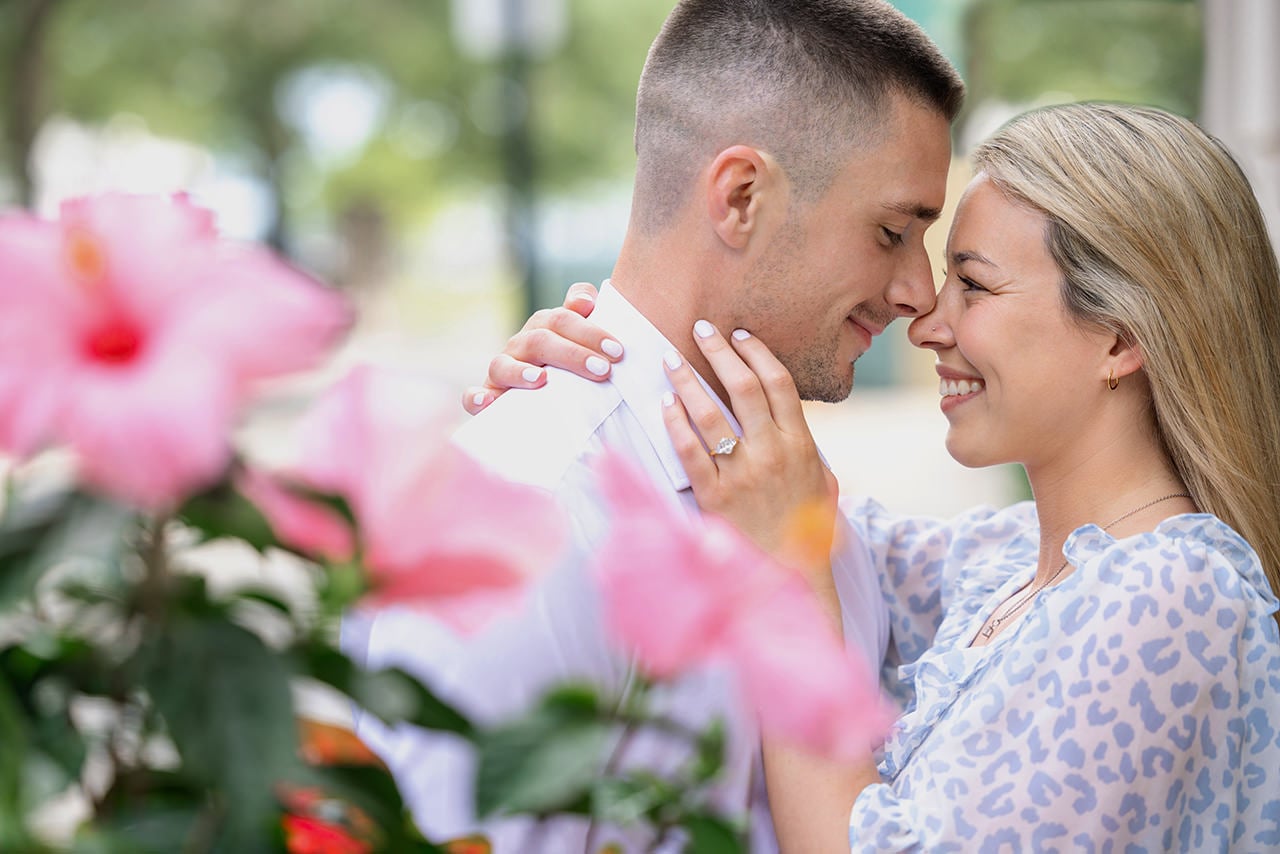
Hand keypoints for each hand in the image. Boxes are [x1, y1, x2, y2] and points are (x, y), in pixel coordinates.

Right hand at [461, 282, 624, 414]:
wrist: (549, 402)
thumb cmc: (574, 368)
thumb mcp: (585, 342)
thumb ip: (585, 316)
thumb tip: (586, 301)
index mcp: (545, 327)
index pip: (563, 319)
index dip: (589, 331)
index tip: (617, 352)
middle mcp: (521, 345)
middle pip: (540, 340)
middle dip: (572, 354)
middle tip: (602, 371)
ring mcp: (502, 369)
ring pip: (502, 364)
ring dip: (520, 372)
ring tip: (541, 380)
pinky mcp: (487, 397)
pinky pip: (473, 396)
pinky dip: (477, 397)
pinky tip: (487, 402)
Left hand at [661, 321, 837, 586]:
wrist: (785, 579)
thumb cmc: (805, 534)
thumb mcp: (822, 485)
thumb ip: (808, 449)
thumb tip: (792, 418)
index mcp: (801, 446)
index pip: (778, 384)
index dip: (757, 353)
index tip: (740, 334)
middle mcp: (772, 454)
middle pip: (744, 389)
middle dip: (721, 353)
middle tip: (701, 329)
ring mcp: (742, 474)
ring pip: (712, 415)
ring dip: (689, 382)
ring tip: (671, 360)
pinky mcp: (714, 496)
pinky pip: (690, 452)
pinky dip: (675, 424)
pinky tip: (664, 405)